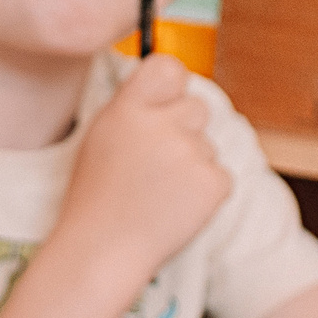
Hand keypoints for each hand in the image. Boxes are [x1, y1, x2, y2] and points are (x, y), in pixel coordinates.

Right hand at [52, 54, 231, 285]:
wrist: (103, 251)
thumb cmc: (97, 197)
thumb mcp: (101, 137)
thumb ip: (134, 107)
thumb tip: (168, 84)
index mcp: (128, 108)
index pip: (169, 67)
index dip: (172, 85)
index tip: (165, 103)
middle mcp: (162, 124)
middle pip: (198, 106)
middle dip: (185, 129)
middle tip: (157, 162)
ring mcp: (191, 154)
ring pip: (209, 145)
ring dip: (193, 164)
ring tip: (159, 191)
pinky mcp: (214, 183)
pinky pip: (220, 175)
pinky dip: (205, 192)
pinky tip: (175, 207)